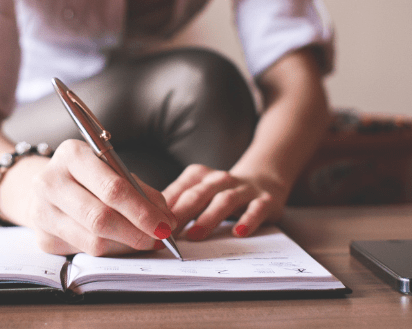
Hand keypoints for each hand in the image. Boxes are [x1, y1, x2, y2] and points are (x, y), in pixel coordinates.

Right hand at [0, 139, 176, 255]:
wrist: (50, 185)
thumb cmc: (89, 176)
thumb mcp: (113, 169)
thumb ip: (140, 190)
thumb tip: (166, 219)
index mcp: (72, 155)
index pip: (112, 188)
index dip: (142, 211)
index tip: (165, 224)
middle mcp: (50, 182)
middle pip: (100, 218)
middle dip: (137, 233)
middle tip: (159, 238)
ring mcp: (42, 212)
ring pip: (94, 241)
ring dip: (126, 245)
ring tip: (144, 241)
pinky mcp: (43, 238)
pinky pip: (85, 252)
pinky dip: (110, 251)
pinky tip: (121, 243)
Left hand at [162, 164, 287, 240]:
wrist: (263, 180)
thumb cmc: (220, 193)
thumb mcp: (199, 193)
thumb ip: (178, 204)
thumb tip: (147, 223)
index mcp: (198, 176)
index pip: (178, 191)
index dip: (163, 209)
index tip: (150, 226)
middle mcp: (219, 179)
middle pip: (197, 195)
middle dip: (181, 214)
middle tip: (167, 233)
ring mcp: (242, 189)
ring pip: (224, 201)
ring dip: (208, 218)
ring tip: (195, 234)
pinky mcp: (264, 200)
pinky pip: (256, 210)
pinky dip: (247, 220)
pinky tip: (238, 232)